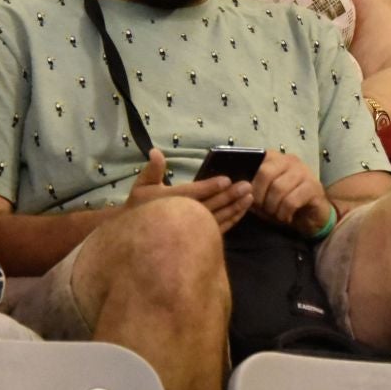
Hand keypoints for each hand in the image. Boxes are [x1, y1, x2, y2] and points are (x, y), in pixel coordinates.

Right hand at [126, 148, 251, 232]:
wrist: (140, 236)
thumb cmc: (142, 207)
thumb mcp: (142, 186)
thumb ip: (152, 169)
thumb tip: (156, 151)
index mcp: (171, 201)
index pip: (193, 193)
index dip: (210, 187)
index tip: (226, 180)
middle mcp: (183, 217)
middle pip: (210, 206)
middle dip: (229, 196)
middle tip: (247, 186)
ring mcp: (193, 230)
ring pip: (218, 219)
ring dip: (235, 207)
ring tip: (250, 197)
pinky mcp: (200, 238)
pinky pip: (219, 230)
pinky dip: (232, 220)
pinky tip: (242, 210)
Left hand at [248, 150, 330, 235]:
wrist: (312, 217)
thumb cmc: (284, 204)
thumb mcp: (264, 197)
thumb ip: (252, 190)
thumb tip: (238, 189)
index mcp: (275, 158)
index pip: (256, 162)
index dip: (250, 183)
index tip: (250, 198)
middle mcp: (289, 160)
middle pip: (265, 173)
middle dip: (260, 196)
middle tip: (263, 209)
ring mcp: (303, 171)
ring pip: (278, 188)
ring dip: (273, 207)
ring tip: (276, 214)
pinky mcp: (313, 186)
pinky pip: (291, 201)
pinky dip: (284, 213)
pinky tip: (286, 217)